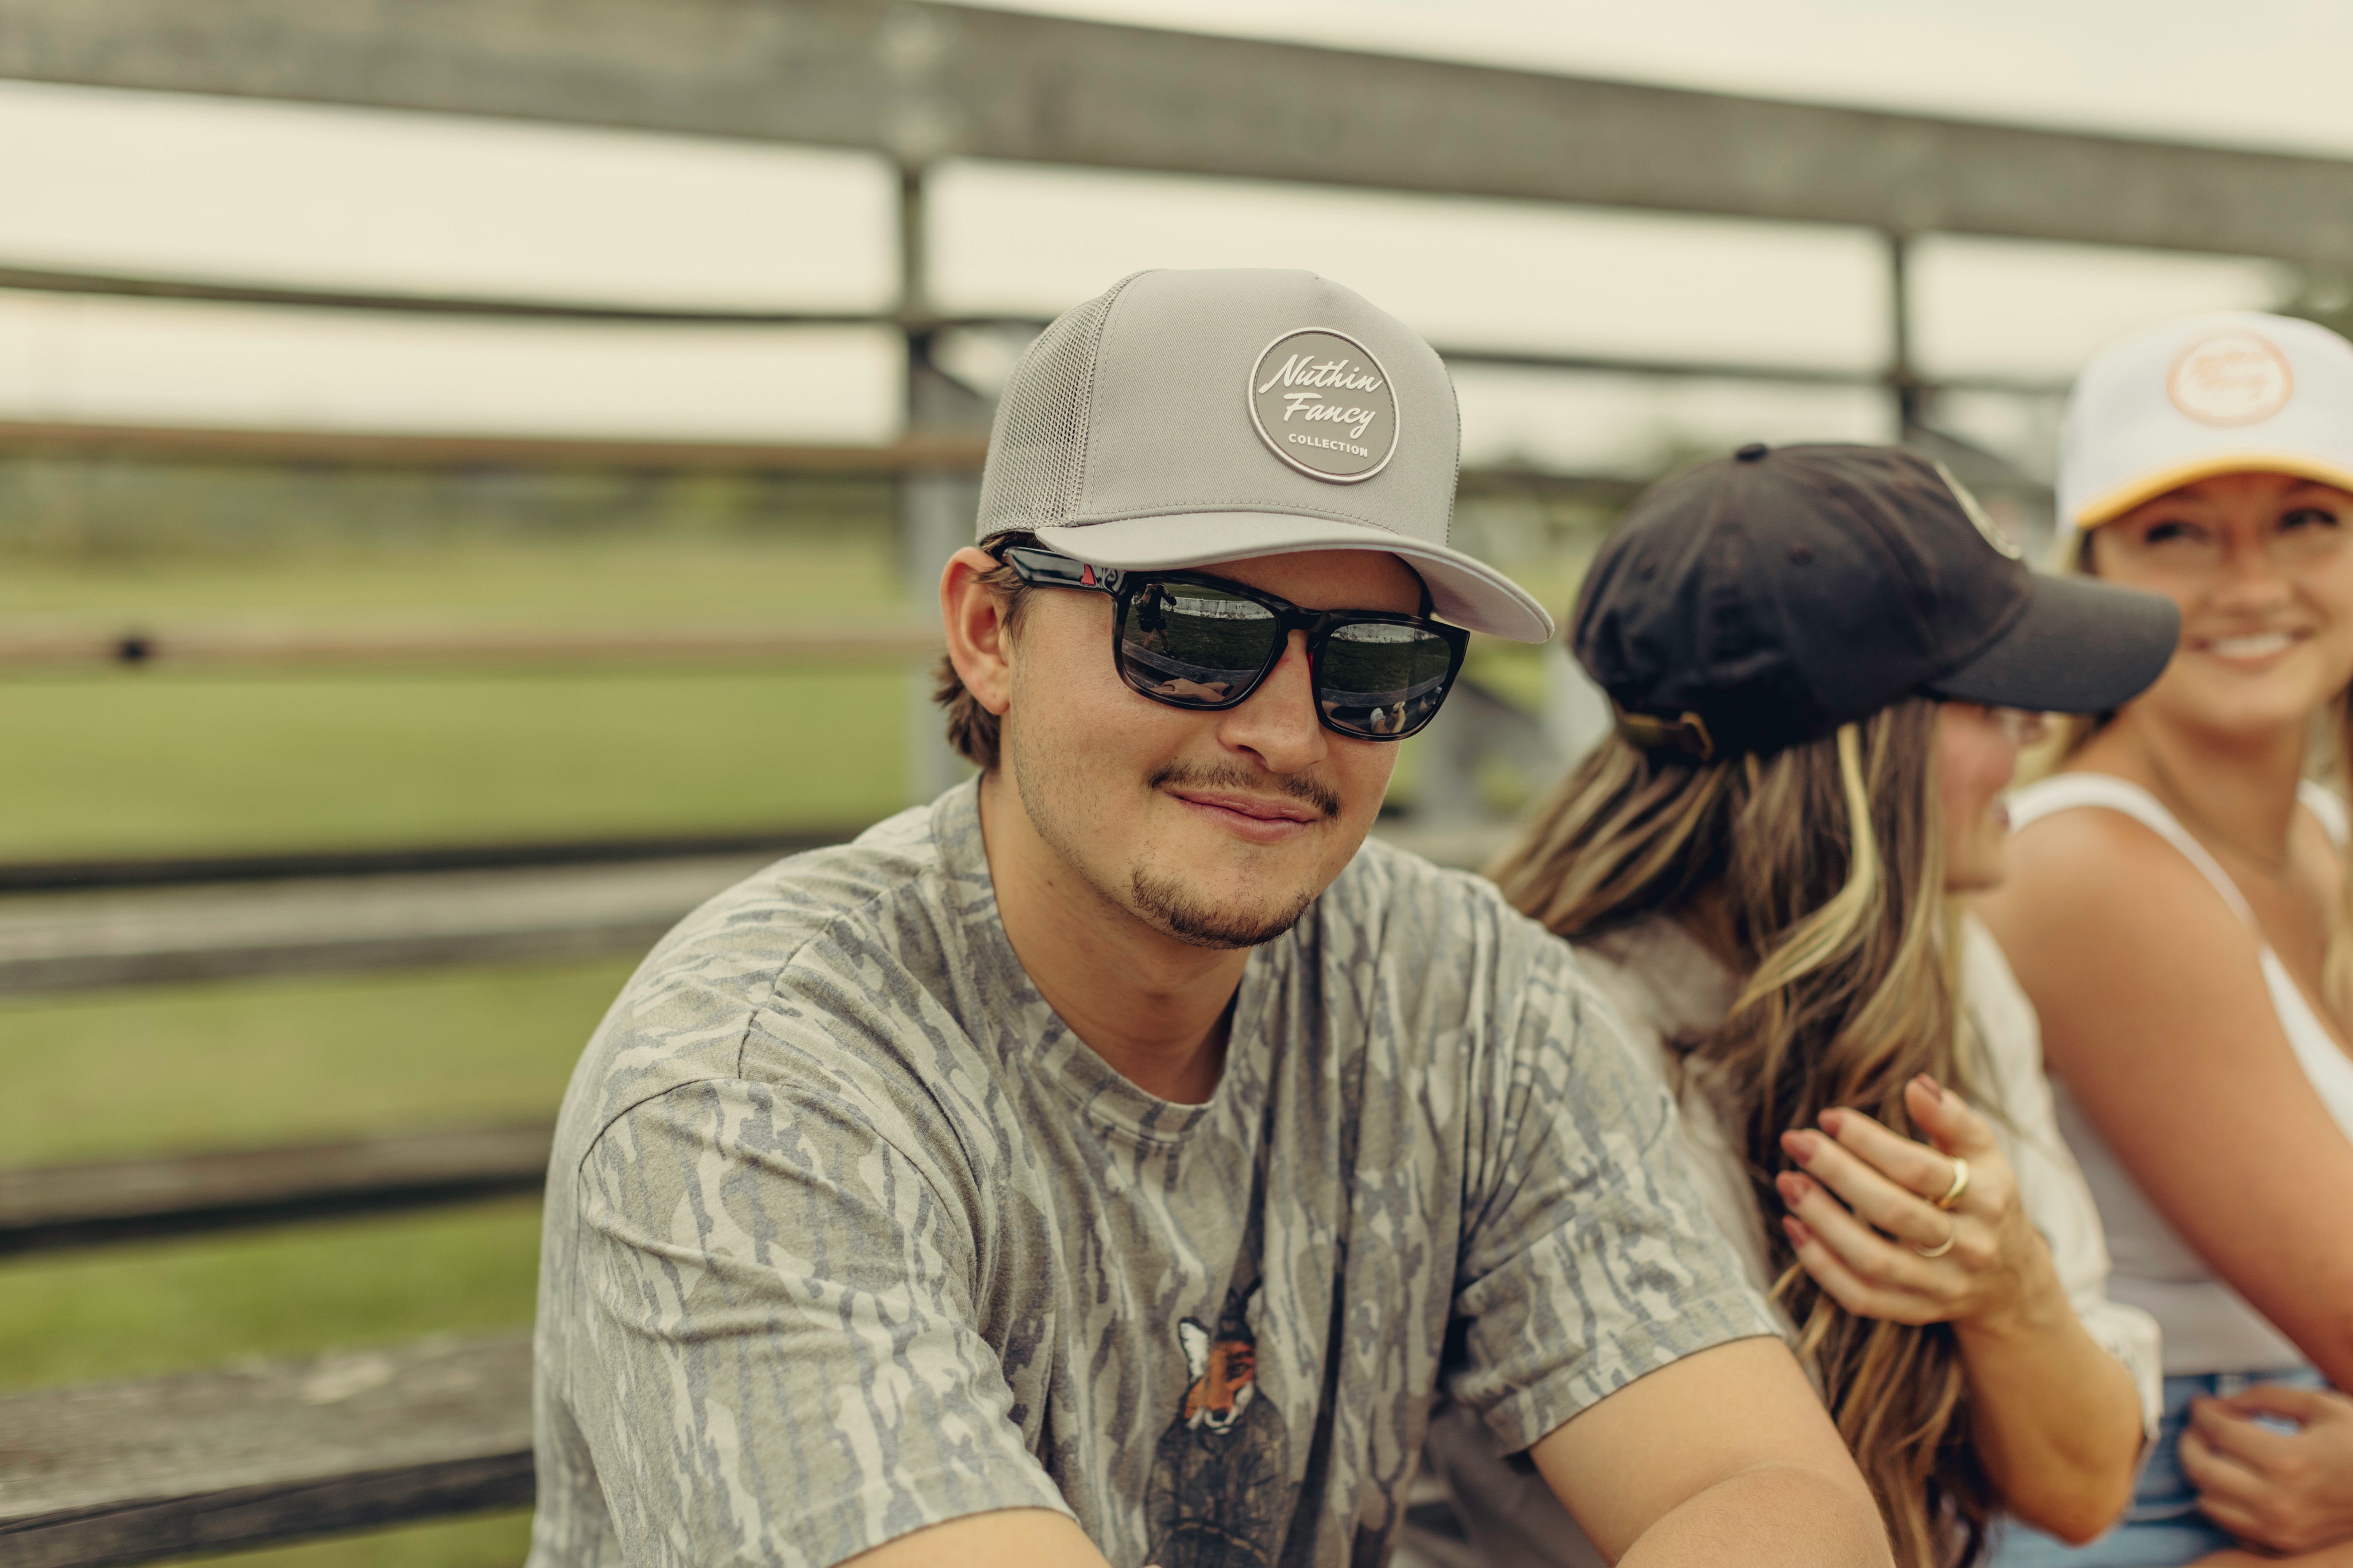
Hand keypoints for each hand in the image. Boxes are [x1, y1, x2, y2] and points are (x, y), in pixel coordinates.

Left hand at [1775, 1074, 2056, 1332]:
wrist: (2009, 1281)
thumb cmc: (1983, 1199)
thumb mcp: (1984, 1155)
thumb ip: (1952, 1118)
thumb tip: (1916, 1086)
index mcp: (1988, 1199)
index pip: (1920, 1169)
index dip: (1870, 1141)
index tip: (1828, 1117)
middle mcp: (1970, 1247)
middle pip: (1894, 1213)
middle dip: (1837, 1174)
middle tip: (1796, 1142)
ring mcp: (1943, 1286)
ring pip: (1873, 1260)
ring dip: (1822, 1221)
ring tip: (1788, 1182)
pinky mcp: (1917, 1312)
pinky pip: (1861, 1296)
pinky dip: (1821, 1265)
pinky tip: (1795, 1227)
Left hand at [2181, 1383, 2352, 1554]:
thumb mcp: (2320, 1406)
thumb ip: (2266, 1397)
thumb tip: (2224, 1402)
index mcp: (2288, 1461)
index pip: (2219, 1432)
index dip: (2202, 1413)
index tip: (2202, 1405)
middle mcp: (2279, 1500)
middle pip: (2202, 1470)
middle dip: (2190, 1442)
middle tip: (2198, 1427)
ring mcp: (2281, 1528)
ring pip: (2209, 1502)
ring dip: (2203, 1473)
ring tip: (2214, 1451)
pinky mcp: (2286, 1543)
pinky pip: (2231, 1524)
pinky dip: (2222, 1501)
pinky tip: (2234, 1480)